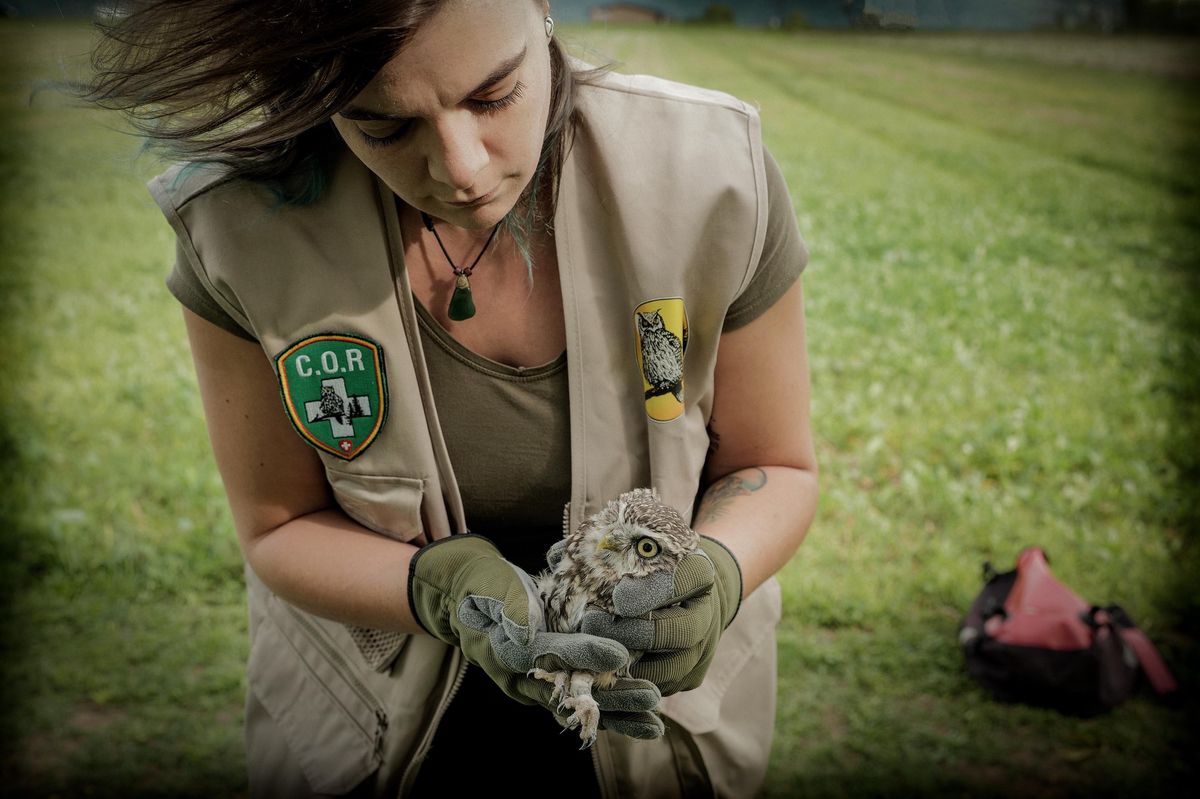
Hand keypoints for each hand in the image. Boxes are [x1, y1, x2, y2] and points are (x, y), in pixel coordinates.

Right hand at [408, 534, 662, 729]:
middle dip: (612, 697)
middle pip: (572, 692)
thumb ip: (508, 603)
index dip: (583, 655)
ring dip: (620, 712)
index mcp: (508, 653)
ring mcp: (542, 681)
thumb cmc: (482, 584)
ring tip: (656, 721)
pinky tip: (647, 718)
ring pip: (583, 704)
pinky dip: (616, 709)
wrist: (470, 594)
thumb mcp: (488, 585)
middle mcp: (526, 676)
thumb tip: (526, 631)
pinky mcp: (557, 678)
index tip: (617, 654)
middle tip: (651, 697)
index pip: (551, 655)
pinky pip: (587, 699)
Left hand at [580, 536, 742, 695]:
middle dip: (631, 633)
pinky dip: (633, 684)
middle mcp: (706, 613)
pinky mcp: (692, 676)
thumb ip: (599, 548)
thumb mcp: (635, 546)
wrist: (689, 593)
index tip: (618, 599)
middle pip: (677, 631)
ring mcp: (702, 649)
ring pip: (669, 668)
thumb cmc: (651, 564)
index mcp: (697, 572)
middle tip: (592, 626)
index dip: (650, 592)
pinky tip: (604, 673)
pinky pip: (662, 687)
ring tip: (592, 654)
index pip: (682, 581)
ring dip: (628, 666)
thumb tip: (556, 555)